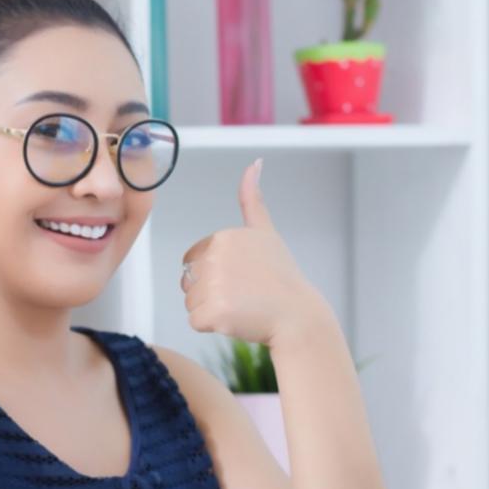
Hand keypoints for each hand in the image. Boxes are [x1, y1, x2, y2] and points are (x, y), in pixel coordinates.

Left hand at [180, 159, 325, 346]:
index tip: (242, 277)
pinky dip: (213, 326)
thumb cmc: (281, 277)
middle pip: (190, 281)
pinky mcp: (213, 312)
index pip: (194, 261)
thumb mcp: (266, 232)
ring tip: (243, 306)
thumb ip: (252, 199)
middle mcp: (216, 258)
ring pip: (191, 302)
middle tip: (244, 293)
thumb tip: (255, 162)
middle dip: (211, 292)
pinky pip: (196, 321)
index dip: (215, 274)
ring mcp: (214, 286)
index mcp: (223, 237)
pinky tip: (238, 319)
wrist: (298, 316)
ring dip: (212, 309)